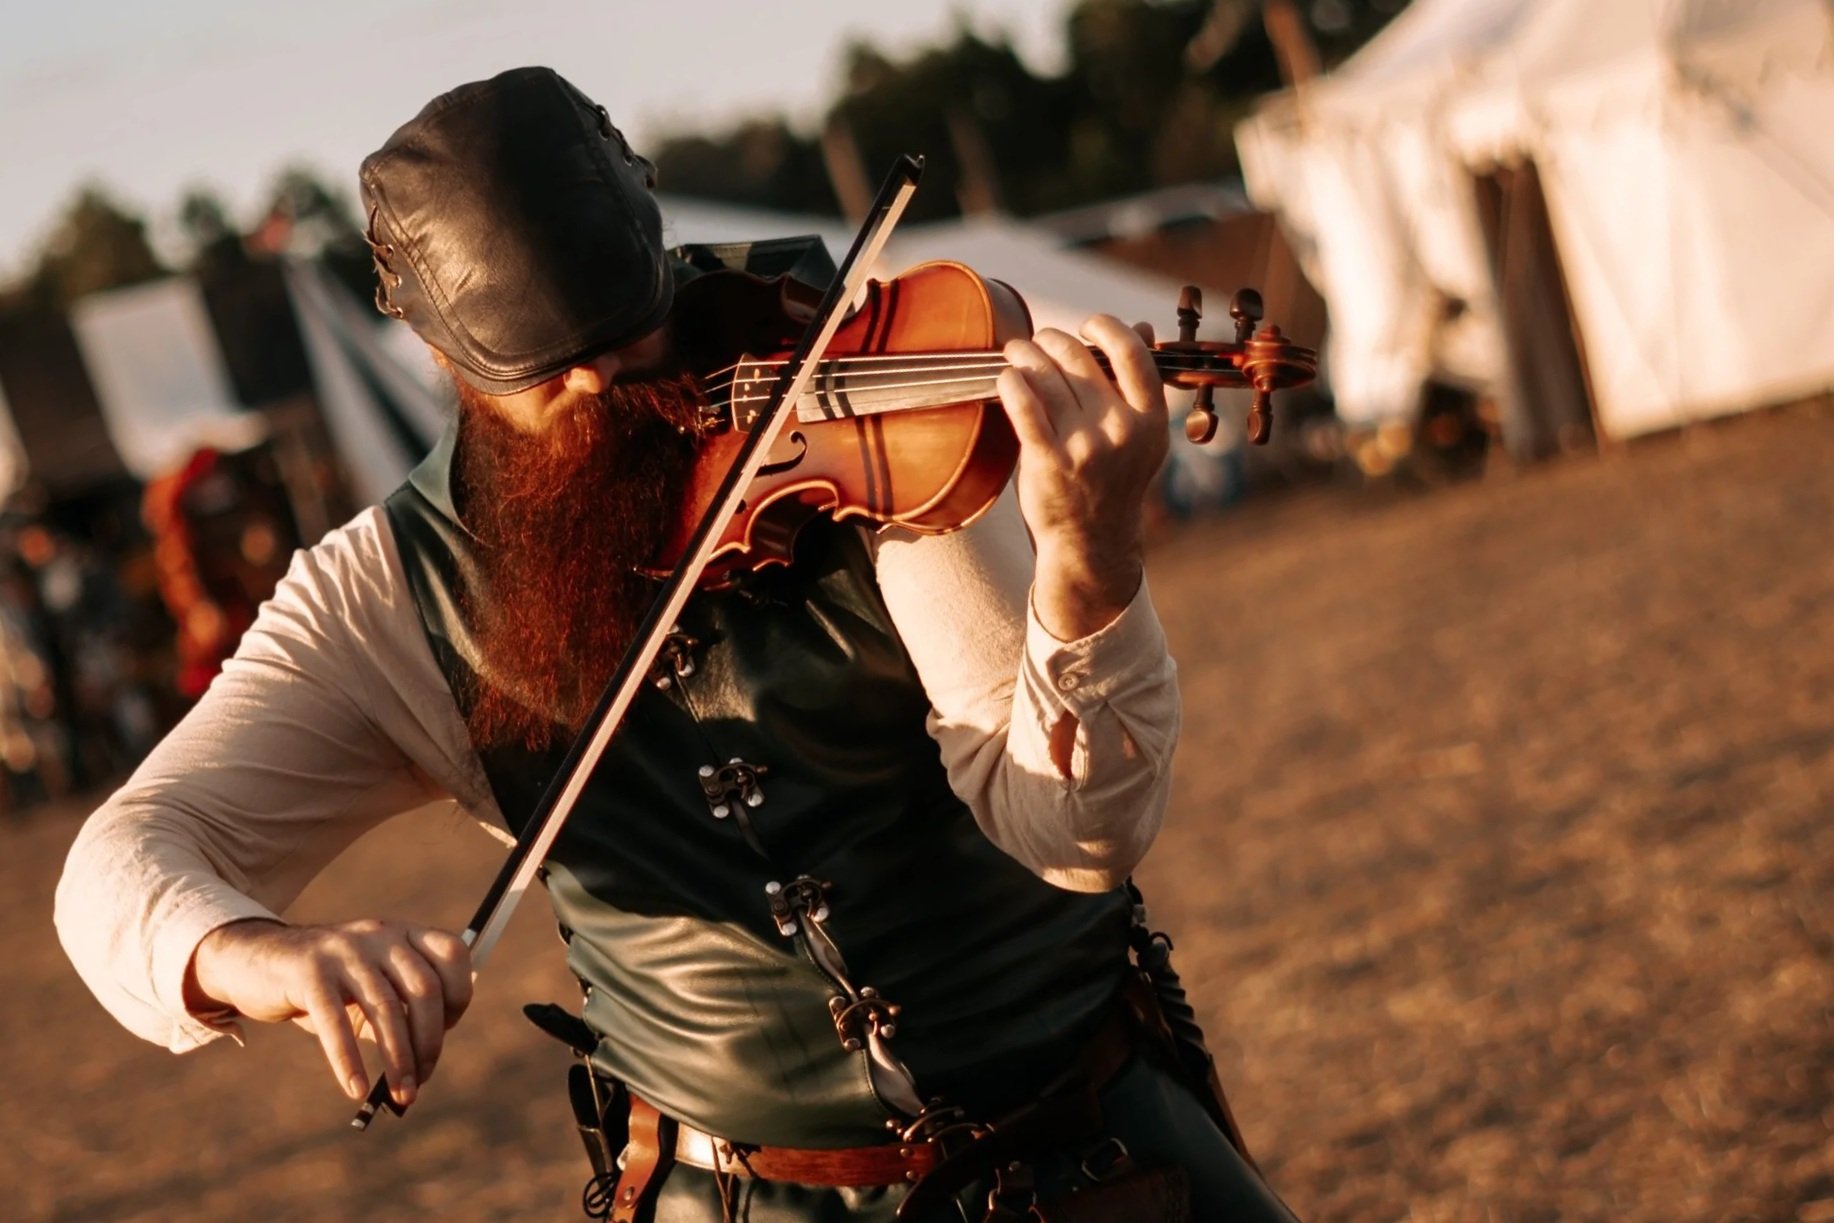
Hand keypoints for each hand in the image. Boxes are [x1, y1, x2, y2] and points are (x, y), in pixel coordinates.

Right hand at [184, 918, 472, 1107]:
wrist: (253, 959)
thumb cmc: (325, 985)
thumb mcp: (370, 988)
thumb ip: (401, 1011)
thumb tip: (426, 1062)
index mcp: (402, 933)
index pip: (453, 955)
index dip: (459, 995)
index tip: (447, 1029)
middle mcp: (380, 934)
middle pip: (424, 988)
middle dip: (429, 1041)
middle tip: (421, 1079)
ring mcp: (344, 950)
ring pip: (386, 1008)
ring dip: (399, 1059)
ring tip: (402, 1094)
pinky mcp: (309, 971)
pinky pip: (335, 1021)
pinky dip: (348, 1060)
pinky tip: (356, 1088)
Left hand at [998, 315, 1169, 640]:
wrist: (1092, 542)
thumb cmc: (1113, 480)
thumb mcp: (1141, 435)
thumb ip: (1139, 383)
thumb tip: (1144, 327)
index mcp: (1150, 420)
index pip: (1132, 352)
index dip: (1106, 328)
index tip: (1087, 326)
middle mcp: (1121, 430)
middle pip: (1079, 359)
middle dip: (1052, 340)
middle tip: (1039, 340)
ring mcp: (1084, 447)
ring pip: (1047, 377)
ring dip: (1026, 354)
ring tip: (1017, 351)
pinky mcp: (1048, 462)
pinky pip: (1024, 407)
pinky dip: (1012, 383)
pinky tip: (1007, 376)